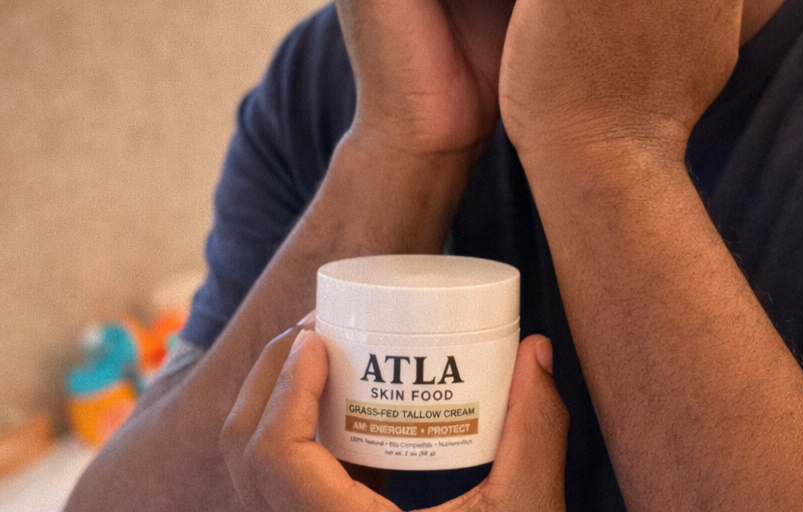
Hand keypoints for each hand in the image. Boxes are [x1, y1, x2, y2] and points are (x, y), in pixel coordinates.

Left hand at [221, 330, 567, 511]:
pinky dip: (286, 441)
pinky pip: (270, 491)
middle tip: (319, 331)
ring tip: (320, 361)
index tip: (318, 340)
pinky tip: (336, 414)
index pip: (277, 460)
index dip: (286, 391)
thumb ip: (534, 433)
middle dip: (272, 380)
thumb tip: (537, 350)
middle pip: (244, 456)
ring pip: (249, 476)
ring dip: (271, 407)